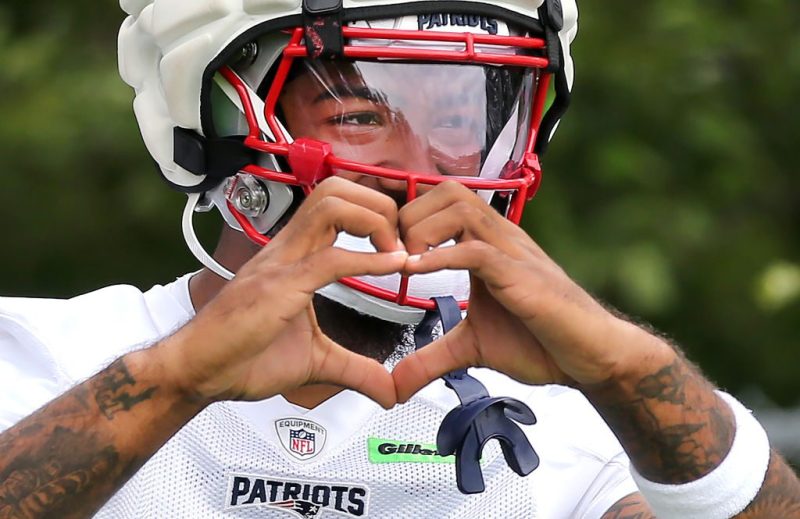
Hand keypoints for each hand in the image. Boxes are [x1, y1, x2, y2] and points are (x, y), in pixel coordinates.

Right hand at [157, 177, 406, 407]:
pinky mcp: (278, 287)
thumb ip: (357, 370)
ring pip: (330, 205)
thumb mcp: (317, 363)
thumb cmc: (243, 358)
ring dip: (374, 221)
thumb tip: (389, 390)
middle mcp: (288, 249)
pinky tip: (393, 267)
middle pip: (335, 188)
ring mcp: (281, 263)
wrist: (195, 373)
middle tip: (402, 243)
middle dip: (379, 204)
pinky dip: (368, 259)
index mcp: (295, 255)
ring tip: (396, 253)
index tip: (402, 244)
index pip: (336, 203)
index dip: (375, 211)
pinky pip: (329, 258)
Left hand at [393, 181, 656, 400]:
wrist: (588, 357)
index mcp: (486, 245)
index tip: (382, 248)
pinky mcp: (521, 276)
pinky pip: (476, 250)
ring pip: (461, 207)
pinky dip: (440, 257)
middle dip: (408, 216)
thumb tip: (394, 385)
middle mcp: (499, 238)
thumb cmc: (539, 342)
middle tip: (389, 255)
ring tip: (402, 263)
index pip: (441, 202)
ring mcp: (512, 253)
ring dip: (421, 229)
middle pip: (447, 191)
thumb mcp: (470, 348)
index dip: (407, 217)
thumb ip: (429, 359)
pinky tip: (416, 274)